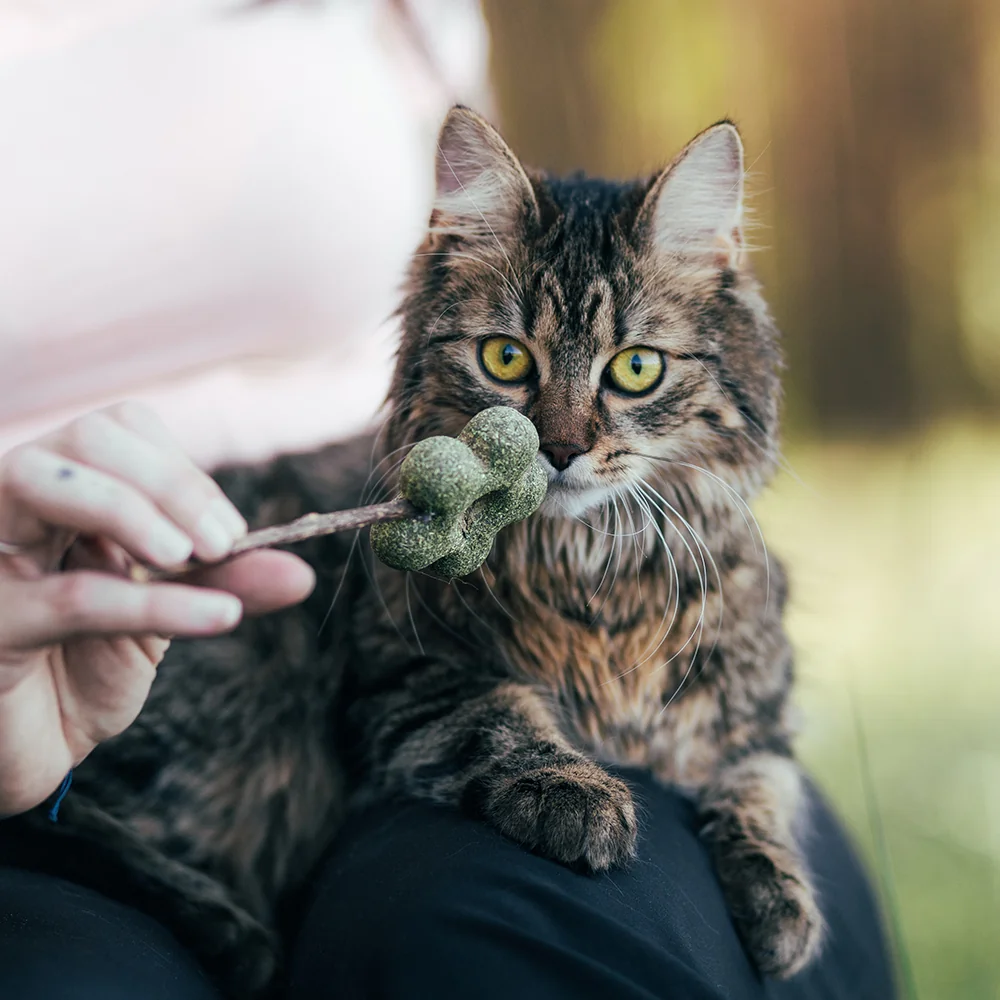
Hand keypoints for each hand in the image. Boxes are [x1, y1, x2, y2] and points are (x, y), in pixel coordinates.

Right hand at [0, 402, 314, 817]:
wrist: (38, 747)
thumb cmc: (90, 666)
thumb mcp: (169, 610)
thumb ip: (227, 582)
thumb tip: (300, 573)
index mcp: (64, 490)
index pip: (119, 429)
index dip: (182, 471)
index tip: (231, 532)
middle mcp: (15, 507)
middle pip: (87, 438)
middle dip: (169, 483)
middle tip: (222, 546)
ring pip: (41, 480)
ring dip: (133, 510)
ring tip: (193, 558)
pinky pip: (75, 596)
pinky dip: (159, 602)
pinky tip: (221, 616)